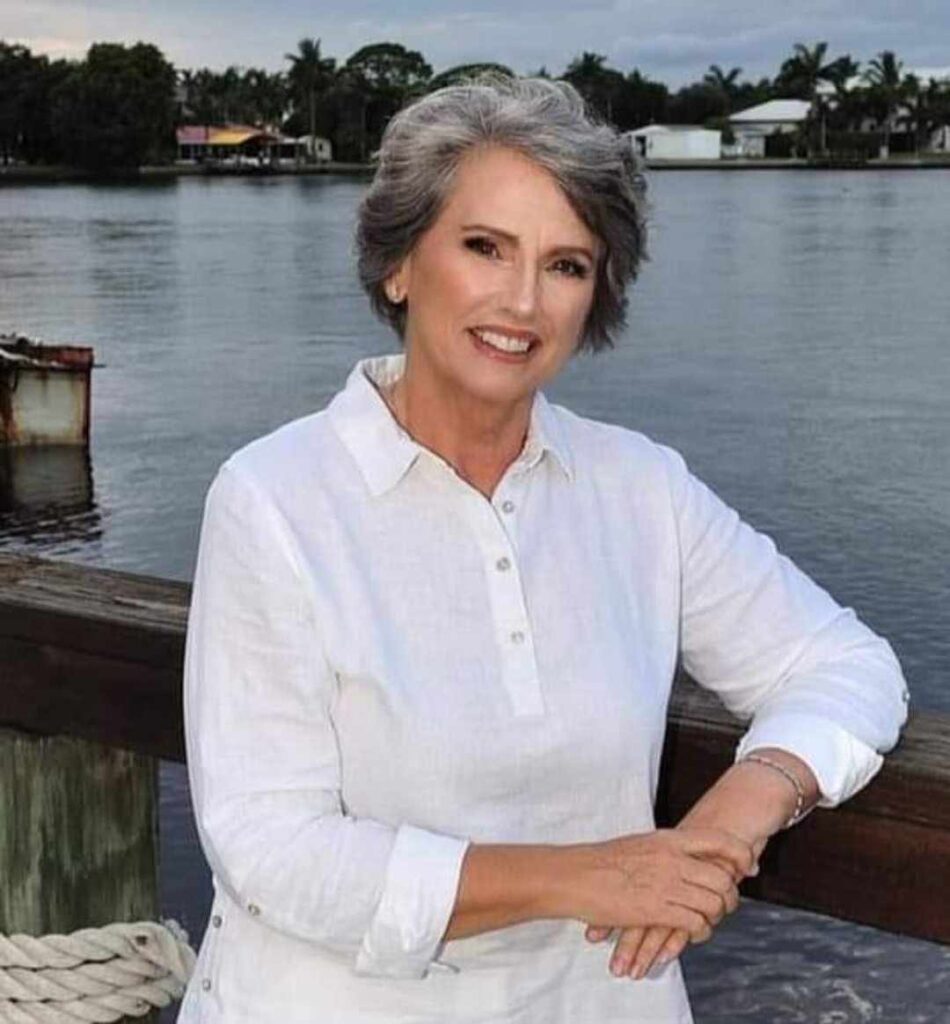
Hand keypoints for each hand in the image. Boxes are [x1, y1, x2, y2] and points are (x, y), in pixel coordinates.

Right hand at [584, 837, 765, 977]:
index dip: (741, 854)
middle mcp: (672, 858)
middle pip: (723, 877)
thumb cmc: (603, 861)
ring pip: (713, 903)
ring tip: (708, 920)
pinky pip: (696, 923)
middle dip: (731, 895)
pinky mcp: (656, 910)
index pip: (719, 840)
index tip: (748, 867)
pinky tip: (692, 932)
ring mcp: (665, 884)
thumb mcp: (642, 844)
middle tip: (727, 904)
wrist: (574, 876)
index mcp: (668, 839)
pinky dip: (701, 931)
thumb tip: (688, 857)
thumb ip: (668, 850)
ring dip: (716, 916)